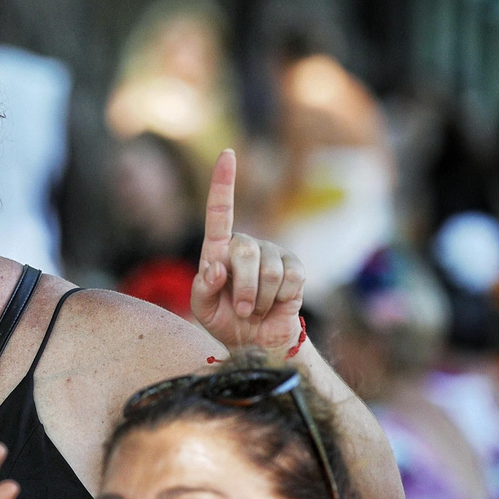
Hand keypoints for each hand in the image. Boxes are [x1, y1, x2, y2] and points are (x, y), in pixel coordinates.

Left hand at [190, 149, 306, 356]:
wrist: (256, 344)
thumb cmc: (225, 321)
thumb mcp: (202, 308)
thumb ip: (201, 288)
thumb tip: (217, 267)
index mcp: (219, 249)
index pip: (220, 211)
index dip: (224, 182)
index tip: (228, 155)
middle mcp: (247, 245)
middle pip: (244, 250)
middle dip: (240, 286)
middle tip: (240, 309)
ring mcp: (274, 254)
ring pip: (267, 269)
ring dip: (258, 298)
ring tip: (254, 309)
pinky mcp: (296, 269)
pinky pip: (289, 279)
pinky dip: (278, 299)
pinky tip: (275, 304)